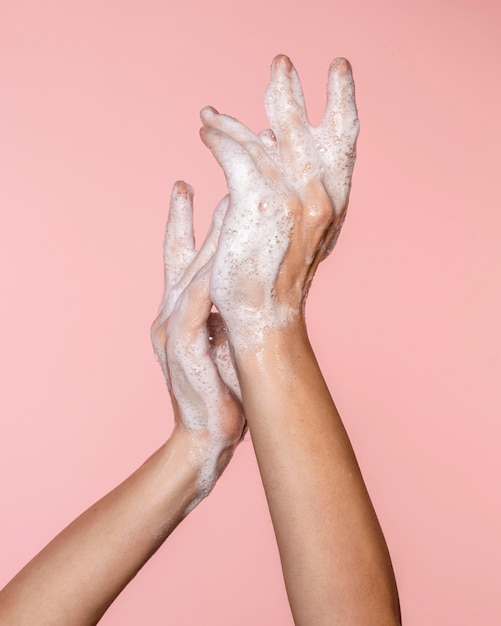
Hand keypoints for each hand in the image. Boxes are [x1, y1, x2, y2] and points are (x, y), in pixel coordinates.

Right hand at [151, 181, 244, 506]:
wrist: (206, 434)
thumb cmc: (221, 387)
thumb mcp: (222, 340)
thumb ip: (223, 308)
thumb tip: (242, 277)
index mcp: (180, 309)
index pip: (178, 255)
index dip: (182, 219)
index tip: (185, 186)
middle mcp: (169, 313)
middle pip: (182, 255)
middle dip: (197, 216)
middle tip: (211, 179)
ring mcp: (170, 331)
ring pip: (190, 275)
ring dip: (211, 240)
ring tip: (229, 203)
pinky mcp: (181, 351)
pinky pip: (193, 310)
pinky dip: (205, 284)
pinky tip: (221, 261)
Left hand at [200, 55, 358, 349]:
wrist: (264, 320)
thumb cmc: (275, 284)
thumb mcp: (299, 236)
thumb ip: (297, 195)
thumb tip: (271, 153)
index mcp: (334, 203)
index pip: (344, 142)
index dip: (342, 104)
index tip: (337, 72)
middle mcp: (322, 195)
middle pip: (311, 128)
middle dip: (293, 94)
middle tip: (280, 64)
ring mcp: (293, 197)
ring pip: (266, 137)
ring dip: (235, 121)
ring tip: (211, 113)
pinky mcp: (257, 201)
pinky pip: (235, 151)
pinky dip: (217, 136)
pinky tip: (204, 130)